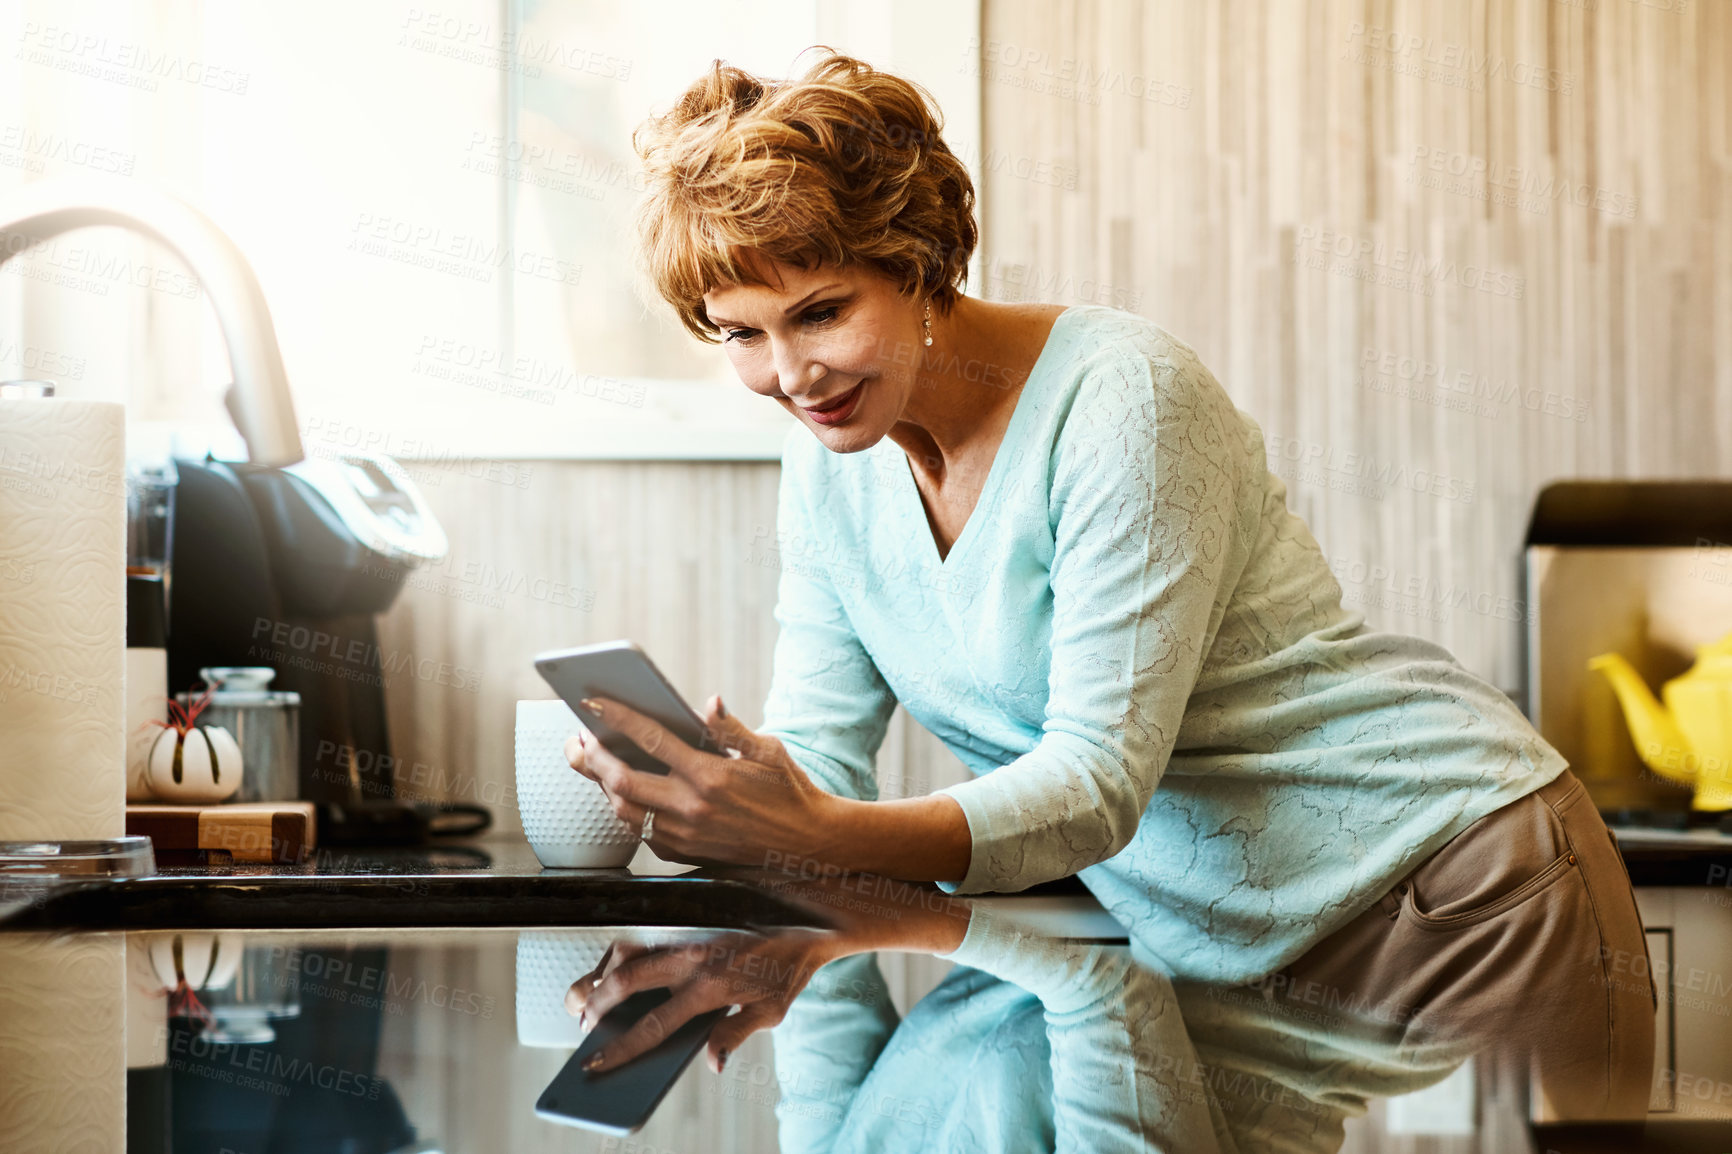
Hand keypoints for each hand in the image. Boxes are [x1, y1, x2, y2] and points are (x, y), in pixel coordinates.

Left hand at [563, 694, 837, 868]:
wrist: (807, 843)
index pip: (651, 739)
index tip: (591, 702)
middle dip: (591, 758)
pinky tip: (622, 790)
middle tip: (578, 738)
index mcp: (711, 775)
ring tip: (592, 762)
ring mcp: (686, 834)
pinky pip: (642, 831)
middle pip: (622, 781)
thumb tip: (707, 703)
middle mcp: (693, 807)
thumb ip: (732, 728)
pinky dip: (626, 809)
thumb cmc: (789, 790)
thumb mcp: (768, 750)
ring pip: (625, 811)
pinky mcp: (685, 853)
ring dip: (602, 785)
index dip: (616, 718)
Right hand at [563, 929, 840, 1073]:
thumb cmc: (788, 965)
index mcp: (710, 987)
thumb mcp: (771, 1010)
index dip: (620, 1048)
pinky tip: (615, 963)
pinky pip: (642, 928)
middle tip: (583, 1023)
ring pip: (626, 948)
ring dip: (600, 972)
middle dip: (594, 1005)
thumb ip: (734, 1034)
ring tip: (588, 995)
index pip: (653, 1026)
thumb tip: (711, 1063)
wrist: (809, 912)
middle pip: (624, 981)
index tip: (595, 1064)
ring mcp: (686, 929)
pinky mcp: (687, 910)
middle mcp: (692, 955)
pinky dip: (621, 948)